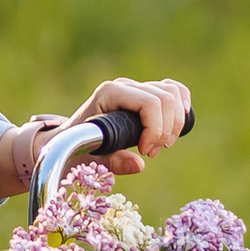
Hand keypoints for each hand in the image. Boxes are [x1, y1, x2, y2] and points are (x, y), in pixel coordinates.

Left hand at [0, 75, 192, 205]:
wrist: (68, 139)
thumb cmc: (76, 149)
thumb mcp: (91, 160)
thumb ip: (113, 162)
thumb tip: (139, 165)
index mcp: (109, 93)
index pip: (149, 103)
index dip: (155, 129)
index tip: (146, 153)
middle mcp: (123, 85)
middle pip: (165, 98)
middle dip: (165, 130)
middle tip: (151, 153)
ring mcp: (134, 87)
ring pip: (172, 92)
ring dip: (174, 122)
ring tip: (160, 144)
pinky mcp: (144, 93)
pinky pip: (172, 89)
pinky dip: (182, 104)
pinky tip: (179, 123)